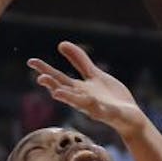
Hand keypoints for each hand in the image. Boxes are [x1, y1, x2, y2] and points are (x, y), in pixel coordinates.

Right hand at [26, 42, 146, 138]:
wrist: (131, 117)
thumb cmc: (110, 97)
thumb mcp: (94, 75)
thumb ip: (80, 61)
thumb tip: (61, 43)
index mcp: (79, 89)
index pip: (58, 77)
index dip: (45, 69)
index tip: (30, 61)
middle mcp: (82, 98)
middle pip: (64, 90)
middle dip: (52, 84)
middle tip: (40, 77)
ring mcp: (94, 107)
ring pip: (78, 102)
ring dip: (67, 97)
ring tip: (56, 93)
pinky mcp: (108, 113)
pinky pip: (99, 109)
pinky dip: (93, 104)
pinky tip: (89, 98)